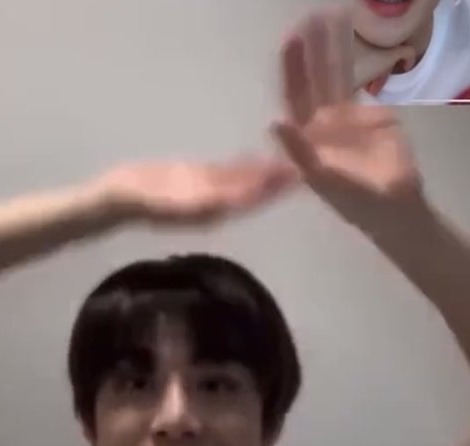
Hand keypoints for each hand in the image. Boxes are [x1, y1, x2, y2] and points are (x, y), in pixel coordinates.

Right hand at [94, 157, 296, 225]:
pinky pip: (231, 173)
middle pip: (254, 192)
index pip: (250, 200)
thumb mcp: (170, 202)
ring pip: (246, 182)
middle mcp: (218, 206)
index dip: (272, 189)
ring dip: (268, 172)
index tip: (296, 176)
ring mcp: (210, 194)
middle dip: (278, 181)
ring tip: (294, 157)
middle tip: (307, 163)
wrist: (117, 198)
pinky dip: (249, 165)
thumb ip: (199, 203)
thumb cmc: (139, 201)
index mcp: (214, 211)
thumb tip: (230, 202)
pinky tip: (265, 154)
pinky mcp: (201, 181)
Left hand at [272, 6, 423, 231]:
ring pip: (336, 79)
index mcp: (305, 139)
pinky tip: (351, 43)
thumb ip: (298, 152)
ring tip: (334, 19)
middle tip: (311, 20)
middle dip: (311, 53)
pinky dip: (357, 65)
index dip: (292, 71)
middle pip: (313, 83)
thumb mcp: (321, 179)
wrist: (391, 206)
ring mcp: (344, 119)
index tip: (292, 43)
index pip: (294, 99)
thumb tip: (275, 122)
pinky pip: (359, 87)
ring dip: (333, 51)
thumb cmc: (352, 200)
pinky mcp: (369, 117)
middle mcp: (320, 125)